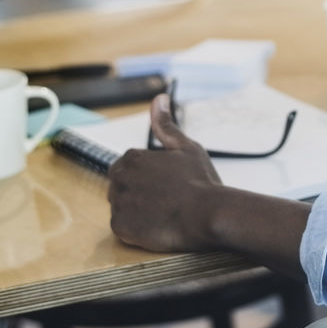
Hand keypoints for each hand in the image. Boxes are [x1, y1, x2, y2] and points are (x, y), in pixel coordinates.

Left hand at [108, 95, 310, 277]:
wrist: (207, 214)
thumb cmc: (200, 180)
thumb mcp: (186, 147)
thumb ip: (166, 125)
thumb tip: (159, 98)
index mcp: (133, 158)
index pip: (126, 166)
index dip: (146, 176)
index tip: (163, 184)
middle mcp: (120, 178)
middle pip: (120, 185)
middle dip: (136, 192)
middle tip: (163, 200)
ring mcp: (119, 203)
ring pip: (120, 206)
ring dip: (136, 210)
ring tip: (162, 213)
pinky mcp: (120, 227)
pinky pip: (121, 227)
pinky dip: (135, 229)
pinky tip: (156, 225)